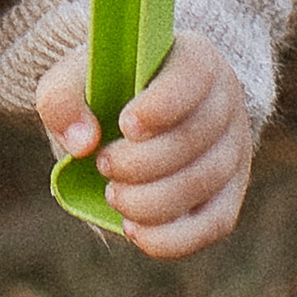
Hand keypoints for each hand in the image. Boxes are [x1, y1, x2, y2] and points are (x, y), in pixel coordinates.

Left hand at [36, 32, 253, 256]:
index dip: (162, 105)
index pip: (193, 77)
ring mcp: (233, 151)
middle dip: (141, 163)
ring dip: (150, 199)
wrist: (133, 115)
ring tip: (112, 195)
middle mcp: (225, 104)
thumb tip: (81, 143)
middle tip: (103, 164)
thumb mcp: (74, 78)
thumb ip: (62, 98)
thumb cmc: (105, 90)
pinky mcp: (229, 194)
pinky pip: (213, 225)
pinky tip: (133, 229)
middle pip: (194, 139)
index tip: (125, 125)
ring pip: (202, 183)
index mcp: (195, 60)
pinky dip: (172, 237)